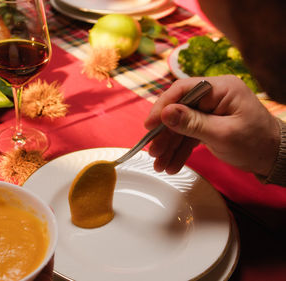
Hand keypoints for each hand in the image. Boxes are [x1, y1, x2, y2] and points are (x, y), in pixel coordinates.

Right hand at [144, 75, 279, 175]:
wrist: (274, 158)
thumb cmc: (255, 143)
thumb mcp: (222, 135)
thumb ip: (192, 123)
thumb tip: (165, 113)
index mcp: (221, 89)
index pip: (183, 90)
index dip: (163, 106)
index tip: (150, 125)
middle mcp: (214, 96)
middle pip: (178, 109)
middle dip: (164, 133)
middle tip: (153, 151)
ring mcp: (211, 110)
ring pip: (181, 125)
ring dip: (169, 145)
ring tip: (159, 164)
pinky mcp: (209, 123)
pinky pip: (188, 134)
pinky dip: (179, 149)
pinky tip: (171, 163)